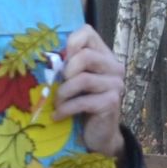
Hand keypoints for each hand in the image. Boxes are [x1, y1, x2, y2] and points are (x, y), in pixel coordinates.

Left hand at [55, 23, 125, 159]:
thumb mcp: (76, 82)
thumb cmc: (85, 105)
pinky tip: (59, 116)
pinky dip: (65, 109)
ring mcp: (116, 85)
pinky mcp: (111, 102)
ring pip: (82, 80)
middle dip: (66, 73)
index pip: (88, 32)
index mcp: (105, 56)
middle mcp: (114, 67)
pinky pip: (81, 101)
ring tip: (58, 103)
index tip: (63, 61)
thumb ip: (69, 67)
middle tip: (60, 87)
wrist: (100, 135)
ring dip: (63, 94)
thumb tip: (50, 58)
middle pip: (85, 56)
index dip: (71, 43)